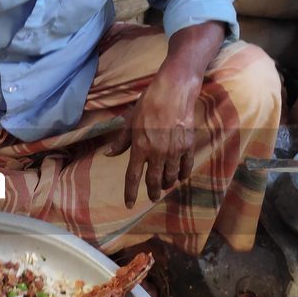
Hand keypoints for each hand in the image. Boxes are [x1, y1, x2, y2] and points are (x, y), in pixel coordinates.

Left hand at [105, 69, 200, 208]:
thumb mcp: (131, 121)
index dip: (130, 193)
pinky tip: (180, 176)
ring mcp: (173, 151)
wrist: (173, 92)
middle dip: (152, 192)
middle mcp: (156, 153)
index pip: (132, 177)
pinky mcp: (187, 146)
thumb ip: (122, 141)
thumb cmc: (148, 104)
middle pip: (154, 181)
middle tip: (152, 196)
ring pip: (170, 176)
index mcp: (139, 148)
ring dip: (167, 183)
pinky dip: (182, 174)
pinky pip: (185, 167)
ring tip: (165, 185)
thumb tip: (109, 154)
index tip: (129, 204)